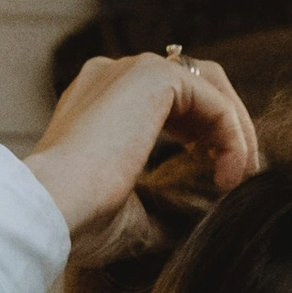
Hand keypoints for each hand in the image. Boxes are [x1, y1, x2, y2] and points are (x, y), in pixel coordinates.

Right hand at [26, 49, 258, 256]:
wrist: (49, 209)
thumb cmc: (77, 221)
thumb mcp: (129, 216)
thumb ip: (161, 207)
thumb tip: (194, 222)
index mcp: (101, 101)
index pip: (169, 100)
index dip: (204, 135)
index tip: (221, 180)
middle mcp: (113, 75)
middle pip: (195, 84)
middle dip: (225, 128)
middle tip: (241, 175)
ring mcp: (130, 70)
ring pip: (209, 84)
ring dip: (235, 131)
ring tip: (241, 177)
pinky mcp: (150, 77)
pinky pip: (214, 99)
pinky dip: (232, 135)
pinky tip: (231, 174)